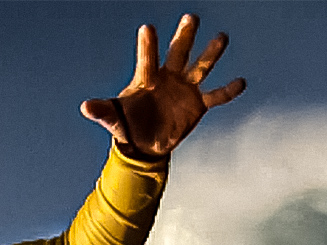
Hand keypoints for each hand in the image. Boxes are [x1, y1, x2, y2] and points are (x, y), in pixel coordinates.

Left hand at [81, 14, 245, 157]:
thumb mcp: (113, 119)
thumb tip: (85, 107)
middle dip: (183, 37)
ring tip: (221, 37)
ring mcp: (185, 89)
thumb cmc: (127, 126)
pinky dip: (228, 90)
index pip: (147, 59)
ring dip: (210, 54)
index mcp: (147, 79)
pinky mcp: (198, 104)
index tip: (146, 28)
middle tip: (190, 17)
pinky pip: (217, 96)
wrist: (145, 144)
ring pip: (200, 67)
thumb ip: (102, 111)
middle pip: (177, 53)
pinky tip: (241, 81)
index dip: (147, 46)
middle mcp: (168, 78)